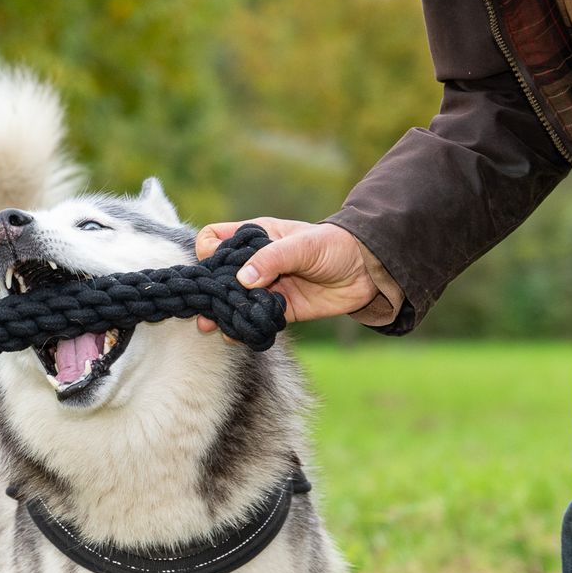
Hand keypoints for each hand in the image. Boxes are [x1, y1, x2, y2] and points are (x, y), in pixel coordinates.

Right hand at [195, 218, 378, 333]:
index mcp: (255, 237)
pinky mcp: (278, 309)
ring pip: (233, 301)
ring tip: (210, 326)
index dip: (209, 252)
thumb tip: (242, 280)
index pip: (216, 240)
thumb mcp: (302, 245)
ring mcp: (265, 287)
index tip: (212, 268)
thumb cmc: (334, 245)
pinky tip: (235, 335)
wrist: (368, 271)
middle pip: (219, 275)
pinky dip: (242, 328)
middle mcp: (255, 262)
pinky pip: (253, 319)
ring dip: (221, 314)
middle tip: (204, 307)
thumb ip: (271, 259)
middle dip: (209, 291)